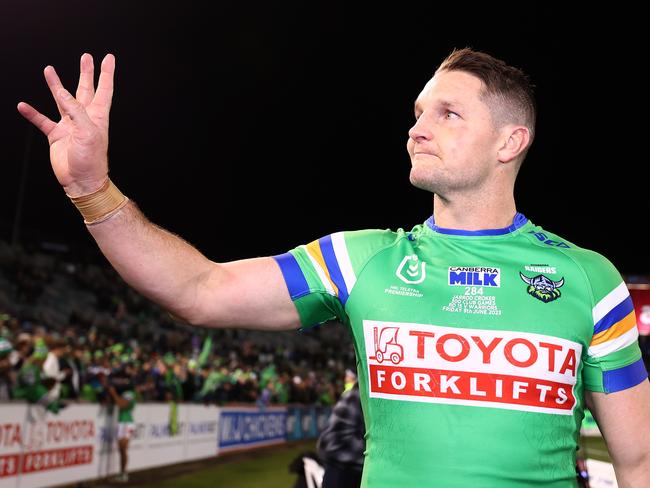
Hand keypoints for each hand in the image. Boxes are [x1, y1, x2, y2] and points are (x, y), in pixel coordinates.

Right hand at [17, 53, 114, 196]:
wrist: (81, 181)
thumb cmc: (91, 160)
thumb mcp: (87, 132)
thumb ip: (75, 110)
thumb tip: (61, 92)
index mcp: (97, 116)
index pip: (104, 89)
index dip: (106, 73)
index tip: (108, 58)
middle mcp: (84, 118)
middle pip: (85, 90)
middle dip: (86, 73)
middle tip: (85, 57)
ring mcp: (70, 126)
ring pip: (61, 100)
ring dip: (56, 85)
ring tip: (49, 69)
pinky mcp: (56, 136)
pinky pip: (42, 121)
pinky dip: (32, 113)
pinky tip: (23, 106)